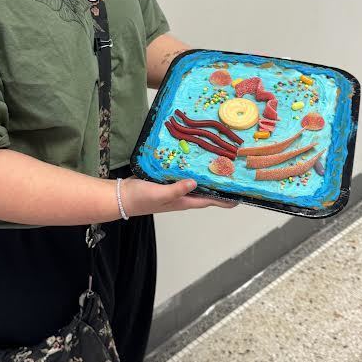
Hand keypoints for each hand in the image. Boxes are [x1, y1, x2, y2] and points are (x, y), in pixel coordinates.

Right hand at [119, 176, 238, 216]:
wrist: (120, 196)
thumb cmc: (140, 199)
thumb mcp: (160, 194)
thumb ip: (177, 189)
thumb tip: (195, 182)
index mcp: (183, 201)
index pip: (209, 201)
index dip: (225, 200)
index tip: (240, 197)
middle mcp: (182, 196)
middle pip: (205, 191)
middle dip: (218, 185)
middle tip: (232, 174)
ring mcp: (174, 188)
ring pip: (194, 182)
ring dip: (205, 175)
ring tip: (218, 164)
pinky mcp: (165, 180)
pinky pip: (182, 174)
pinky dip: (189, 168)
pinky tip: (193, 159)